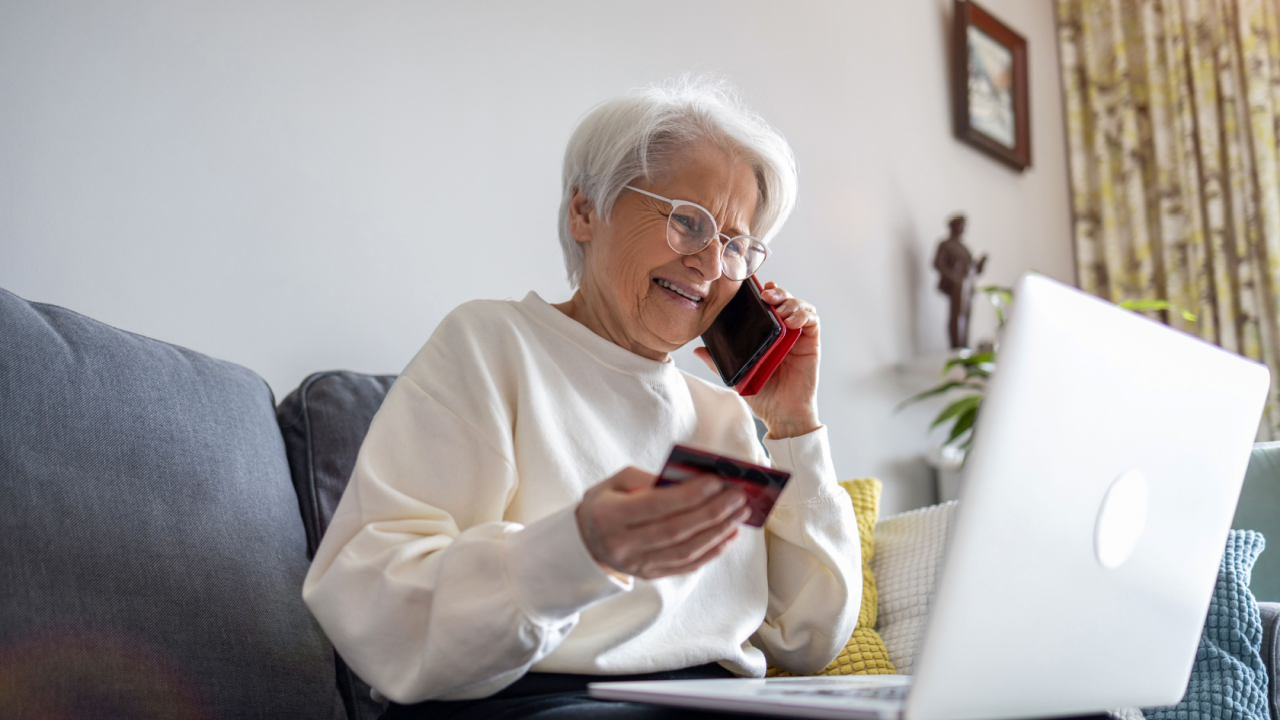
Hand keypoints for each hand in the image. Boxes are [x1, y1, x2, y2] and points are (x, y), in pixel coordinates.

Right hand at [576, 467, 750, 579]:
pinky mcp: (651, 575)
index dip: (689, 495)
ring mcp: (637, 564)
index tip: (717, 482)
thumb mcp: (617, 482)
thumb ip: (649, 478)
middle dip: (712, 513)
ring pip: (686, 552)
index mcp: (610, 515)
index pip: (656, 506)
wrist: (586, 542)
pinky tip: (728, 535)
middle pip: (676, 530)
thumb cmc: (606, 504)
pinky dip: (712, 551)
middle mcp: (623, 544)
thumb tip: (691, 480)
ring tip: (739, 514)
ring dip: (717, 532)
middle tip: (738, 497)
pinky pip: (687, 566)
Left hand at [695, 282, 820, 438]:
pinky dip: (803, 314)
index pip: (767, 306)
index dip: (763, 293)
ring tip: (778, 308)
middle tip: (765, 295)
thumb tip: (698, 350)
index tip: (755, 289)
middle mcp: (783, 332)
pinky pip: (812, 320)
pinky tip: (791, 321)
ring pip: (799, 305)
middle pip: (784, 300)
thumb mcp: (738, 374)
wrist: (782, 414)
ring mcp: (798, 336)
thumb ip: (719, 362)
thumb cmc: (763, 394)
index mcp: (766, 334)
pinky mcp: (811, 343)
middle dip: (777, 292)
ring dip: (790, 301)